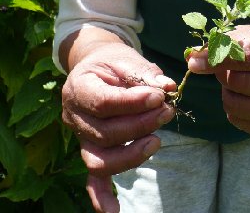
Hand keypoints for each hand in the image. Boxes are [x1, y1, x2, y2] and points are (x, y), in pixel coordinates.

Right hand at [62, 41, 175, 212]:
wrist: (96, 66)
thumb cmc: (113, 62)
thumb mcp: (127, 59)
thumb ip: (146, 73)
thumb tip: (168, 88)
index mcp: (79, 87)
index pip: (104, 102)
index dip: (133, 103)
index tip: (159, 96)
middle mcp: (74, 117)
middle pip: (105, 133)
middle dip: (141, 125)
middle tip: (167, 111)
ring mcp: (81, 138)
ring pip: (100, 159)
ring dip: (131, 154)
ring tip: (157, 139)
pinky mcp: (92, 150)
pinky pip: (93, 179)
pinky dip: (102, 196)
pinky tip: (115, 211)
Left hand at [187, 24, 249, 134]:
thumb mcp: (247, 33)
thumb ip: (221, 42)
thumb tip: (191, 59)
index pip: (247, 57)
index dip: (218, 59)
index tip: (195, 63)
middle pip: (239, 82)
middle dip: (222, 75)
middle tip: (225, 68)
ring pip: (237, 105)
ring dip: (227, 92)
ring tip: (236, 81)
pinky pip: (240, 122)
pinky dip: (233, 109)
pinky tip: (243, 96)